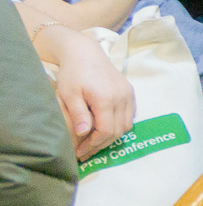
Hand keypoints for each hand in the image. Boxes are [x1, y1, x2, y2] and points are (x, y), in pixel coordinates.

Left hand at [44, 24, 135, 159]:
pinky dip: (120, 125)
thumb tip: (84, 133)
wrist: (85, 53)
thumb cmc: (73, 74)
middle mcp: (121, 98)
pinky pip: (130, 115)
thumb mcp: (69, 94)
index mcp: (106, 99)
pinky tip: (106, 127)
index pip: (106, 131)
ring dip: (112, 137)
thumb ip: (78, 114)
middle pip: (118, 131)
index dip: (93, 145)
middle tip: (85, 152)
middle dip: (101, 145)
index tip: (79, 152)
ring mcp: (128, 94)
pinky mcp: (130, 92)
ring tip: (95, 142)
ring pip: (126, 125)